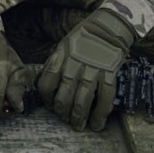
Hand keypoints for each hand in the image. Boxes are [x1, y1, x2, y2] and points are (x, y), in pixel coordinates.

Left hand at [37, 9, 134, 131]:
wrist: (108, 26)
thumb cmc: (83, 38)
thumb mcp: (63, 46)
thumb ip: (54, 65)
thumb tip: (43, 85)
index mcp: (60, 57)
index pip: (46, 83)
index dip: (47, 99)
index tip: (51, 107)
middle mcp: (74, 64)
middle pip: (64, 95)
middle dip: (64, 112)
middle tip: (66, 120)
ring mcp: (93, 69)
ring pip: (83, 99)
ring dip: (79, 116)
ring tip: (79, 126)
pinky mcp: (110, 73)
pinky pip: (105, 98)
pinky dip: (101, 114)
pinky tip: (97, 123)